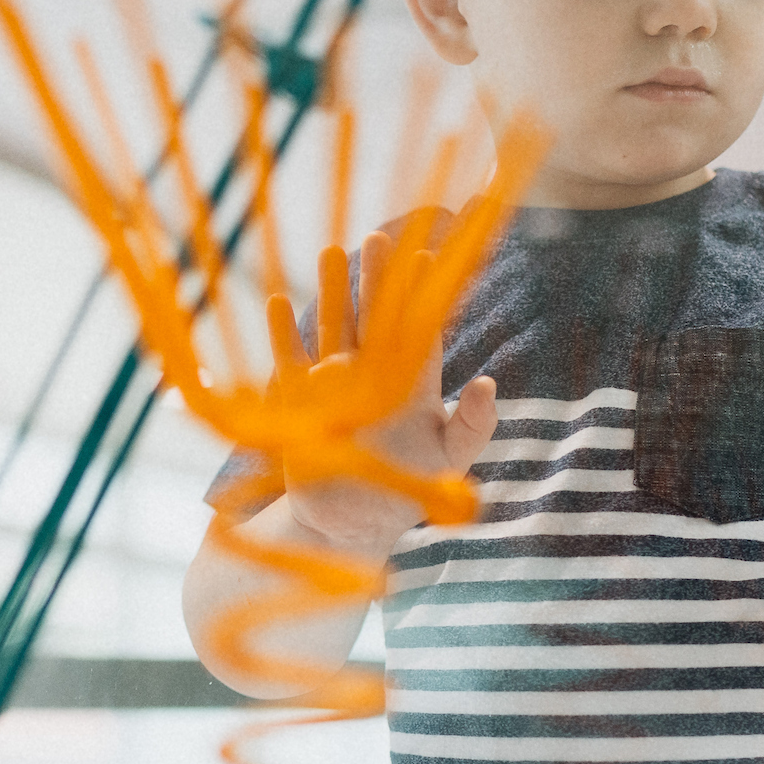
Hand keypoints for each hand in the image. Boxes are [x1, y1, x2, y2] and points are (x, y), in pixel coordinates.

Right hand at [268, 229, 496, 555]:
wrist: (353, 526)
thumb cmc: (407, 495)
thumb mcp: (450, 461)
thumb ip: (474, 425)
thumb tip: (488, 383)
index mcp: (412, 387)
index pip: (417, 330)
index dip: (419, 295)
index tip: (422, 255)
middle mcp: (374, 380)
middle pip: (375, 318)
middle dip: (376, 279)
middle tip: (377, 237)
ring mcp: (336, 390)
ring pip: (334, 330)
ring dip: (331, 293)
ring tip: (328, 252)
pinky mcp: (304, 407)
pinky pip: (291, 364)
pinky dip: (284, 336)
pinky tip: (276, 304)